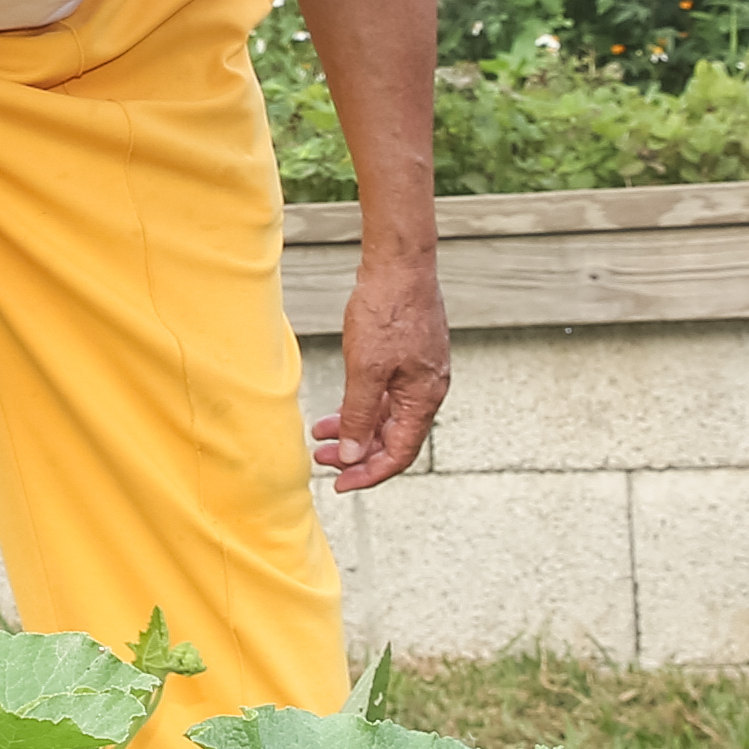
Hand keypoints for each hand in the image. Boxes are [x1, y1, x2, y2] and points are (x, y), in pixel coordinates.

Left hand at [308, 248, 453, 490]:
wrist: (399, 263)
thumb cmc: (387, 310)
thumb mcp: (366, 368)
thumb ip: (359, 415)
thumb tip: (353, 454)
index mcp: (423, 398)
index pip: (400, 453)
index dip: (370, 474)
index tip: (341, 484)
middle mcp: (426, 390)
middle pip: (394, 439)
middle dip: (358, 454)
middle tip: (324, 462)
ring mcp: (418, 374)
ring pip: (386, 417)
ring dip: (355, 430)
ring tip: (321, 437)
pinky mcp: (406, 358)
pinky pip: (385, 396)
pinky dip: (360, 407)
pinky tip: (337, 410)